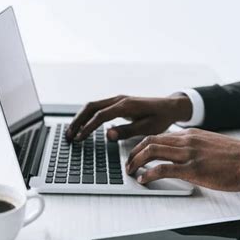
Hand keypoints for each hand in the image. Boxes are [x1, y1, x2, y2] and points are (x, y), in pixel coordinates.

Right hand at [66, 94, 191, 140]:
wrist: (170, 107)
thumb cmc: (161, 118)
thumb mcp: (147, 128)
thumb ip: (127, 131)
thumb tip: (108, 135)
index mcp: (125, 105)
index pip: (100, 116)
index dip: (88, 128)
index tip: (79, 139)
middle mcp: (118, 99)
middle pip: (90, 107)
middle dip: (77, 121)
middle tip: (68, 136)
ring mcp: (117, 99)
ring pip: (91, 106)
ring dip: (80, 118)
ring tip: (71, 132)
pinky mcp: (117, 103)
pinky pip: (97, 107)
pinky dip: (87, 116)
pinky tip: (82, 126)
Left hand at [126, 128, 239, 190]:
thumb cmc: (237, 156)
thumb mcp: (212, 144)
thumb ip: (195, 146)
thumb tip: (183, 153)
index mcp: (191, 134)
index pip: (160, 136)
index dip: (144, 145)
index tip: (137, 153)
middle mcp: (187, 140)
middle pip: (151, 141)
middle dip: (135, 152)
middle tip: (129, 163)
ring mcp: (188, 154)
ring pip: (152, 151)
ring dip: (136, 162)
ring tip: (131, 172)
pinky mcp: (192, 169)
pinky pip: (163, 169)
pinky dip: (148, 174)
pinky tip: (143, 180)